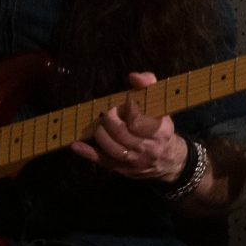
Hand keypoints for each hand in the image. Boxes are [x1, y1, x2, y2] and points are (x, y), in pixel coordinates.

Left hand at [69, 72, 188, 181]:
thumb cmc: (161, 127)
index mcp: (160, 131)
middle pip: (121, 134)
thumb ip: (149, 86)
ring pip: (111, 148)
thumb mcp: (160, 106)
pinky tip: (76, 144)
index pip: (138, 121)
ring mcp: (134, 161)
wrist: (169, 160)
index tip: (127, 102)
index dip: (129, 109)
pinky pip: (102, 161)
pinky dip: (87, 153)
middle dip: (109, 119)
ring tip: (101, 124)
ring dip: (100, 133)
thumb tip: (133, 76)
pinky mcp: (122, 169)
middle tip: (108, 112)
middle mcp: (148, 149)